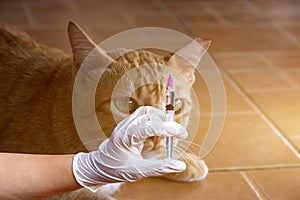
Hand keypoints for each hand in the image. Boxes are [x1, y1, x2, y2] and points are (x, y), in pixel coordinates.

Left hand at [72, 106, 187, 190]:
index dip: (166, 128)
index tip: (181, 134)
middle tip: (179, 134)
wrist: (100, 166)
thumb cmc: (116, 169)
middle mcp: (125, 127)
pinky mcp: (129, 124)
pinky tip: (160, 132)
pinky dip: (155, 121)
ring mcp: (126, 123)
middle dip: (166, 123)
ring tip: (170, 132)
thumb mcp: (138, 172)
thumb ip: (159, 167)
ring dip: (161, 119)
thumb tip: (180, 165)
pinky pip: (144, 116)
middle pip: (148, 115)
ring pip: (147, 112)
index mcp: (125, 137)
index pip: (148, 126)